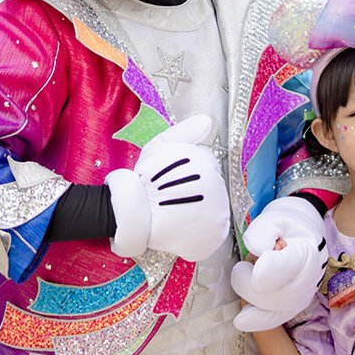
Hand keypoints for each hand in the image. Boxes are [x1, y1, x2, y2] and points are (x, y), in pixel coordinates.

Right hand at [107, 115, 229, 261]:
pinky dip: (203, 231)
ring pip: (216, 209)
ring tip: (178, 212)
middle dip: (197, 192)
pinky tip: (185, 227)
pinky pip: (215, 231)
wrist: (134, 211)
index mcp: (207, 163)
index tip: (175, 182)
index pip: (208, 168)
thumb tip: (206, 121)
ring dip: (200, 211)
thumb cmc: (144, 178)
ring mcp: (219, 211)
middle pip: (214, 188)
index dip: (190, 176)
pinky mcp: (215, 233)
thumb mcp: (160, 147)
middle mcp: (218, 185)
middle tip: (175, 197)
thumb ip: (184, 132)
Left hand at [232, 196, 327, 330]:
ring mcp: (301, 297)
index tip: (256, 258)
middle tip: (244, 264)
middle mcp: (307, 280)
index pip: (285, 268)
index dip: (266, 268)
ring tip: (251, 275)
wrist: (302, 237)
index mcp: (307, 253)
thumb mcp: (275, 219)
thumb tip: (257, 252)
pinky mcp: (291, 308)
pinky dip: (255, 320)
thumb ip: (263, 232)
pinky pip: (272, 320)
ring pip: (270, 310)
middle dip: (248, 282)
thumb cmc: (286, 228)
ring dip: (249, 295)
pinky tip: (241, 320)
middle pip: (273, 295)